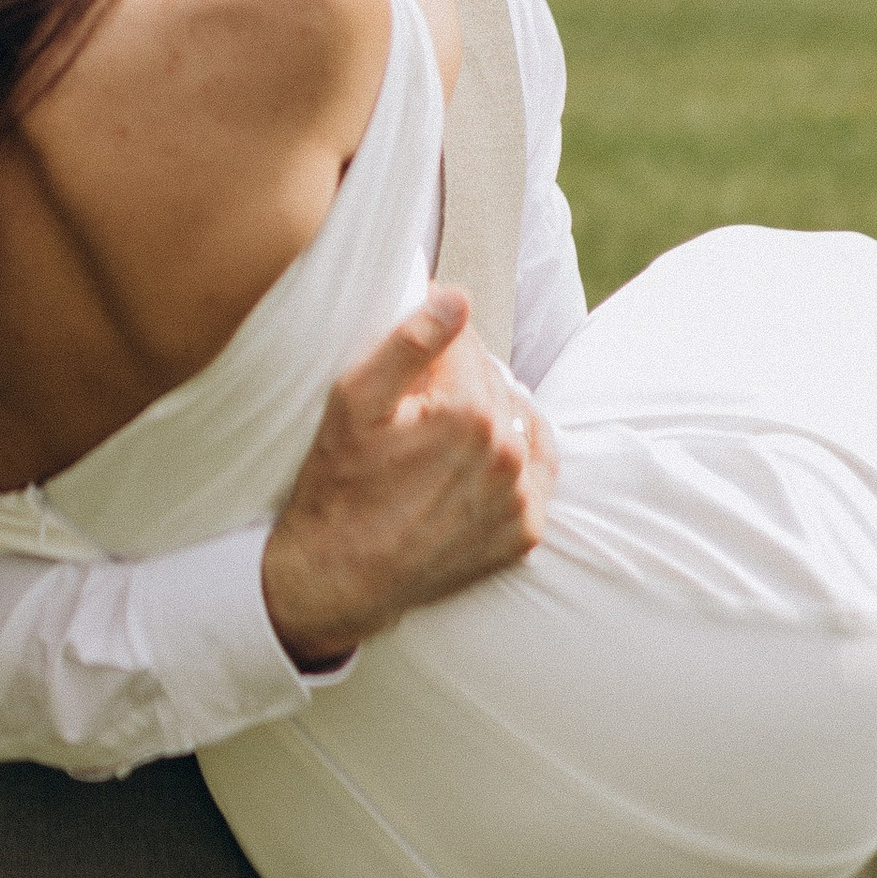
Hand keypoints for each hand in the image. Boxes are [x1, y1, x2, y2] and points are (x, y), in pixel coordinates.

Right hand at [263, 285, 553, 668]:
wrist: (337, 579)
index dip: (431, 345)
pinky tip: (485, 457)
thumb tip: (456, 298)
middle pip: (493, 381)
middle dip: (457, 381)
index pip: (465, 343)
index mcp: (468, 412)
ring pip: (516, 421)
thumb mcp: (354, 402)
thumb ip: (410, 342)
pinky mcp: (524, 532)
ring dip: (488, 415)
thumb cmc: (337, 487)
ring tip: (441, 434)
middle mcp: (506, 453)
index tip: (408, 364)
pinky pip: (538, 469)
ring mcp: (519, 497)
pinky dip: (517, 455)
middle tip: (414, 404)